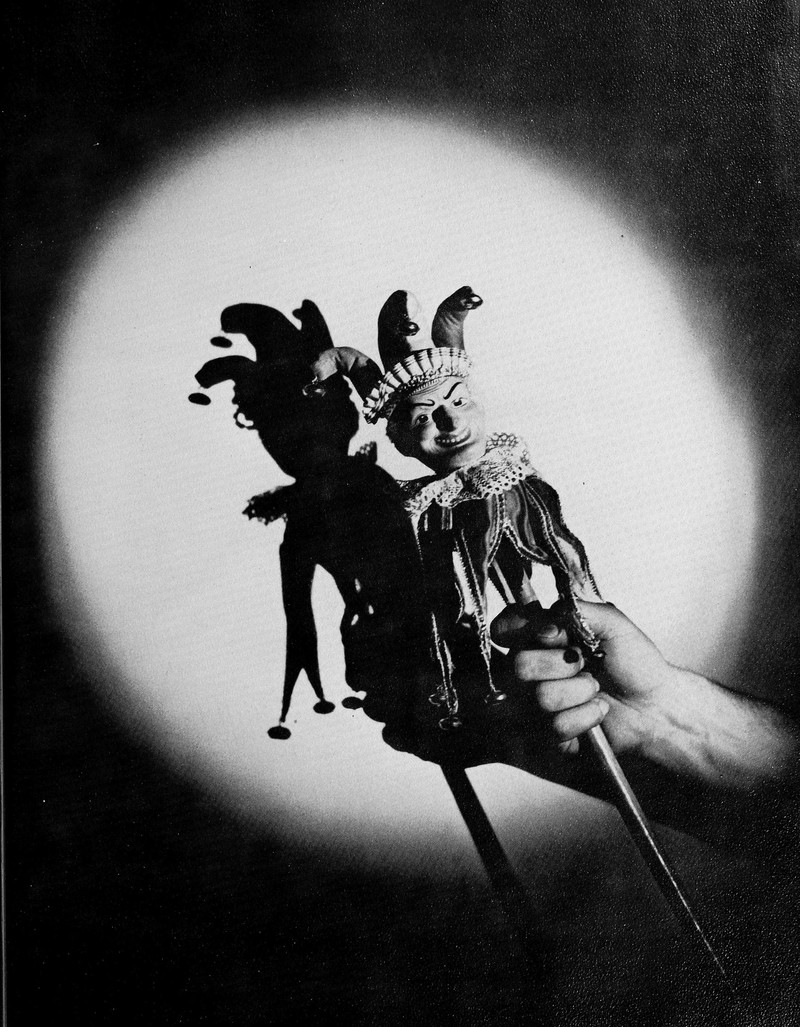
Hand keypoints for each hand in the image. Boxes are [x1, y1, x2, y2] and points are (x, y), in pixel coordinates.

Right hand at [491, 600, 675, 756]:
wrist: (657, 704)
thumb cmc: (637, 663)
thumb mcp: (613, 623)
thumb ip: (578, 610)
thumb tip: (548, 619)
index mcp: (543, 638)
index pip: (504, 628)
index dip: (520, 631)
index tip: (554, 634)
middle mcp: (535, 669)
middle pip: (518, 666)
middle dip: (563, 665)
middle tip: (586, 664)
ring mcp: (538, 703)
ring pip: (540, 697)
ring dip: (580, 692)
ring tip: (596, 689)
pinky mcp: (550, 734)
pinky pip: (554, 726)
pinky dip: (586, 717)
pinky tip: (598, 711)